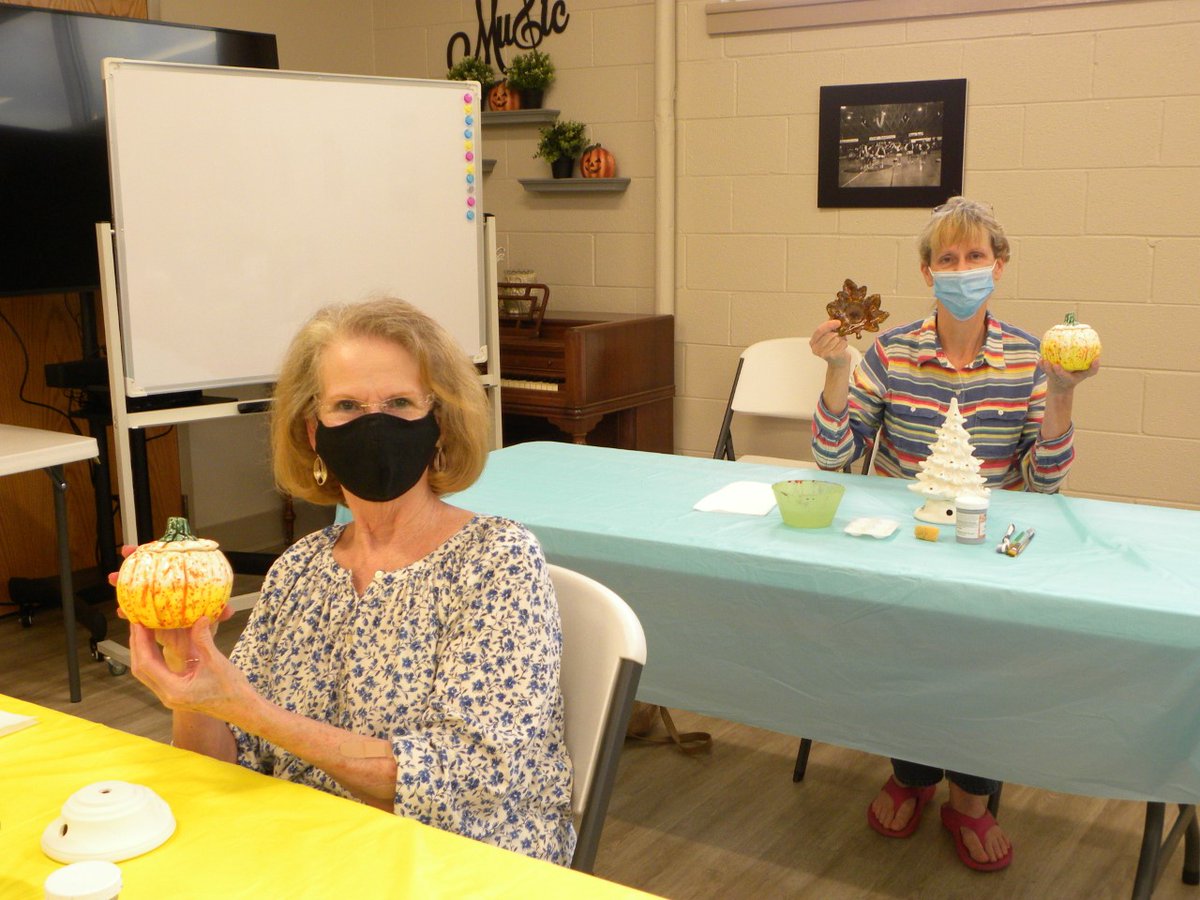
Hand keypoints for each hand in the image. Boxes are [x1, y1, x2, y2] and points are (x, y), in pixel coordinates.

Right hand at [108, 544, 233, 648]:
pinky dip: (128, 610)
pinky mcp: (149, 618)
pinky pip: (135, 611)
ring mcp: (158, 604)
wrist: (191, 652)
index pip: (174, 563)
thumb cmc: (203, 631)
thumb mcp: (214, 621)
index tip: (155, 544)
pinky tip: (122, 609)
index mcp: (186, 587)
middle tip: (127, 553)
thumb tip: (227, 610)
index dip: (164, 551)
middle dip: (138, 560)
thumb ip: (220, 614)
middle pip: (152, 570)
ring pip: (139, 589)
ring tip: (116, 578)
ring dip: (125, 582)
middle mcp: (170, 592)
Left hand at [128, 616, 253, 724]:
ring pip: (146, 672)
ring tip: (144, 630)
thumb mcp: (217, 662)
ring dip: (142, 651)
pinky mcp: (174, 692)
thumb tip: (199, 618)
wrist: (241, 708)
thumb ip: (204, 640)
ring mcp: (169, 695)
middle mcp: (166, 695)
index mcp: (174, 690)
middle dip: (137, 644)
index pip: (146, 663)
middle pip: (140, 669)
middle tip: (137, 622)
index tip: (139, 622)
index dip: (140, 641)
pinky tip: (155, 644)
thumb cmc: (231, 689)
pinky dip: (152, 657)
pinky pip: (155, 673)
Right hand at [810, 319, 852, 366]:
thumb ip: (830, 327)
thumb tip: (834, 315)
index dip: (829, 325)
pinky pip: (841, 344)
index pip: (819, 330)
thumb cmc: (834, 347)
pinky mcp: (832, 356)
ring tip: (840, 343)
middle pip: (829, 335)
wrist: (838, 362)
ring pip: (836, 339)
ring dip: (841, 339)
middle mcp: (815, 349)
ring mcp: (823, 354)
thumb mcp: (829, 336)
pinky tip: (842, 347)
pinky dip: (844, 344)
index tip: (838, 322)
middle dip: (837, 333)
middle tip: (839, 336)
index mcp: (812, 342)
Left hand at [1041, 357, 1099, 394]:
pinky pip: (1042, 369)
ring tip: (1043, 360)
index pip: (1064, 376)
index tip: (1056, 366)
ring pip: (1047, 372)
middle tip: (1048, 362)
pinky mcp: (1047, 373)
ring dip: (1044, 367)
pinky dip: (1040, 365)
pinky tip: (1040, 359)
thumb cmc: (1076, 376)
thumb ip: (1093, 369)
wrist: (1062, 385)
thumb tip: (1097, 359)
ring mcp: (1052, 376)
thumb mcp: (1086, 375)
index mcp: (1068, 379)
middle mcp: (1059, 378)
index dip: (1060, 372)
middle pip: (1053, 375)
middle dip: (1049, 370)